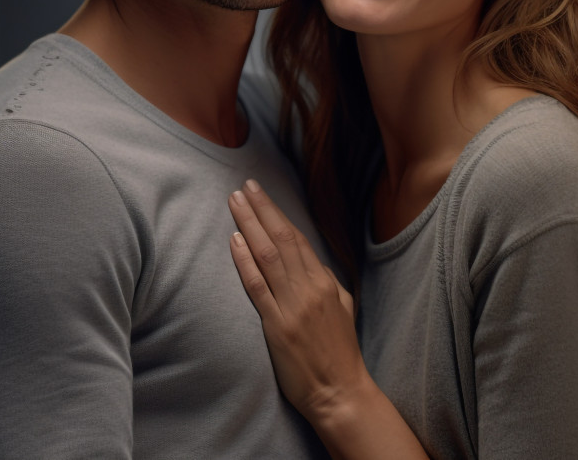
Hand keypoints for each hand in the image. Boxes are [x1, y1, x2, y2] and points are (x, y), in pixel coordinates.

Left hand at [228, 179, 368, 423]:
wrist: (340, 391)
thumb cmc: (340, 351)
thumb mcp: (343, 308)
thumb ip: (326, 282)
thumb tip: (309, 261)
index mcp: (325, 283)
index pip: (297, 239)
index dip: (276, 214)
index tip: (259, 194)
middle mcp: (309, 289)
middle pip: (281, 240)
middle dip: (261, 209)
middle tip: (244, 186)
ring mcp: (292, 306)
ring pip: (268, 256)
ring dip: (250, 226)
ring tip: (234, 203)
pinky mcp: (277, 327)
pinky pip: (258, 287)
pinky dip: (245, 262)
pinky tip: (234, 242)